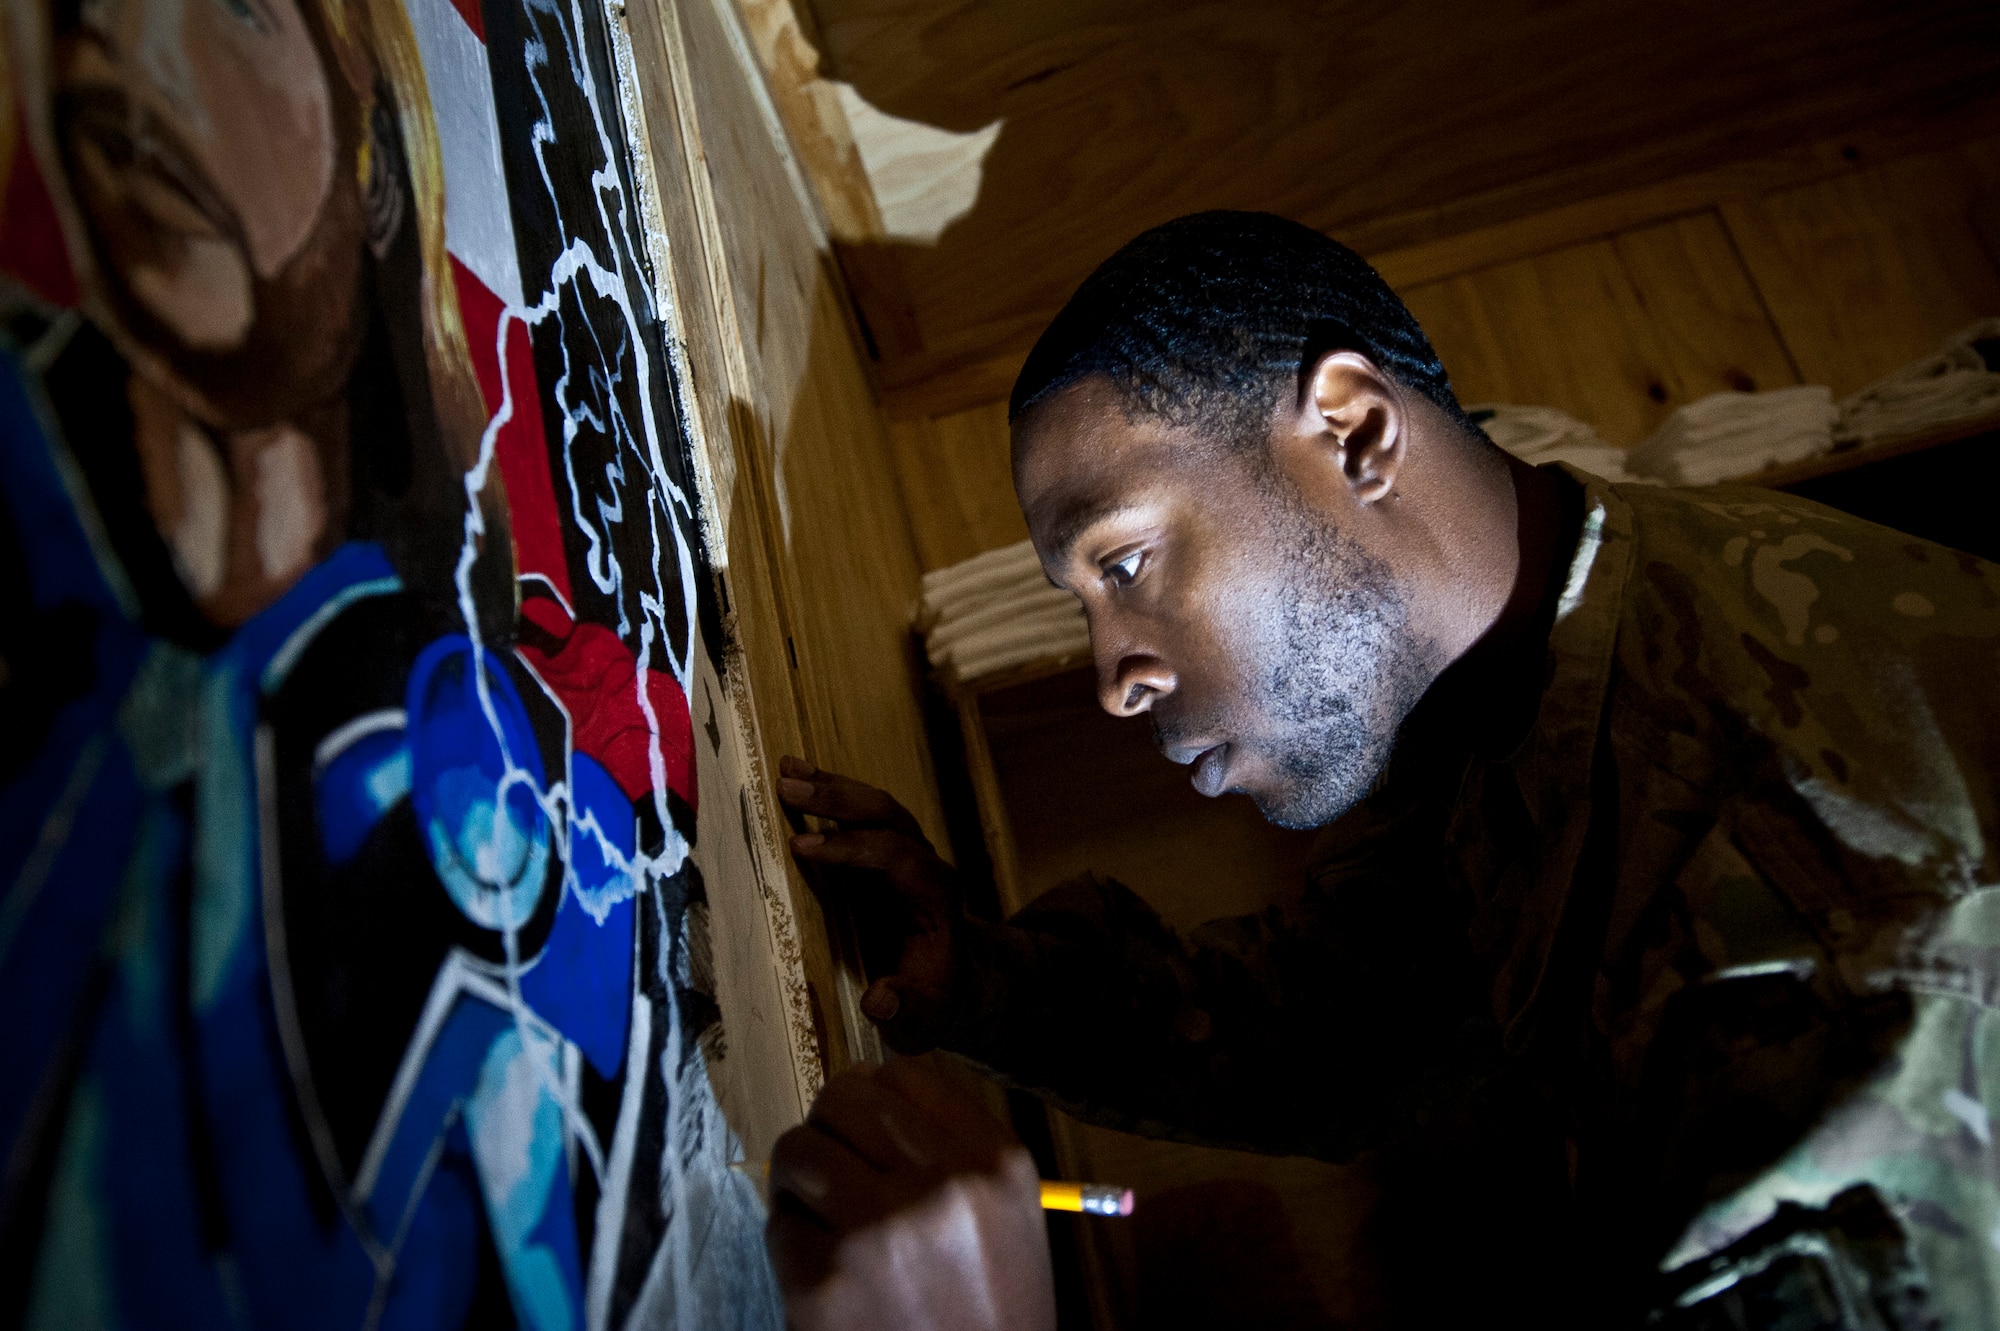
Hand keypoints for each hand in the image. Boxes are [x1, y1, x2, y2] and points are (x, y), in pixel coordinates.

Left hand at [767, 1059, 1056, 1330]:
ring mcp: (877, 1232)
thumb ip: (950, 1150)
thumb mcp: (1005, 1216)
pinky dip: (794, 1249)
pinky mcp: (823, 1283)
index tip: (867, 1130)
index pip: (903, 1075)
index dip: (874, 1099)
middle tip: (834, 1169)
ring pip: (796, 1152)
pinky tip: (830, 1279)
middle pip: (843, 1099)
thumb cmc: (990, 1310)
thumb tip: (862, 1088)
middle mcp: (941, 1185)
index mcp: (995, 1162)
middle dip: (829, 1131)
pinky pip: (779, 1226)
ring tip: (828, 1222)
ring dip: (801, 1184)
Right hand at [778, 757, 963, 1051]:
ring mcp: (910, 853)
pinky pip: (863, 815)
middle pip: (888, 816)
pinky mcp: (890, 853)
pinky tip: (796, 777)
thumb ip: (906, 1012)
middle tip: (788, 788)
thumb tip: (880, 999)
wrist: (954, 984)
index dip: (851, 849)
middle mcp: (927, 866)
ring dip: (832, 786)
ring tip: (786, 769)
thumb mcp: (923, 1020)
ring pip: (876, 806)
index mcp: (936, 900)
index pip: (897, 858)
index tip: (800, 847)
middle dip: (839, 800)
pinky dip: (832, 794)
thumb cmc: (933, 1002)